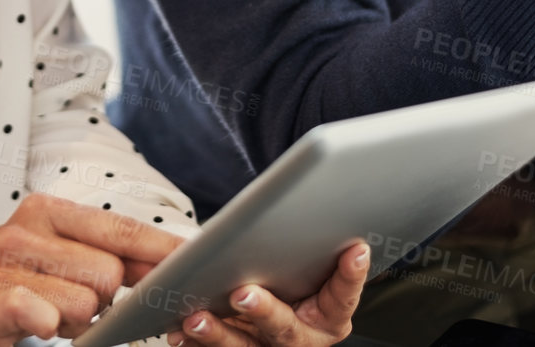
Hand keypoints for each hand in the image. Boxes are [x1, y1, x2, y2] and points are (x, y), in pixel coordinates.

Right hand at [0, 193, 184, 346]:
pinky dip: (49, 328)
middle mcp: (26, 227)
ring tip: (45, 319)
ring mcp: (6, 260)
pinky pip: (52, 316)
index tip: (198, 259)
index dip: (162, 248)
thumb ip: (106, 260)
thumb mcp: (54, 267)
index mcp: (46, 211)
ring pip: (88, 298)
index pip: (122, 227)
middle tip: (69, 310)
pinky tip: (32, 326)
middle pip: (111, 270)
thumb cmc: (1, 298)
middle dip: (103, 301)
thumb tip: (170, 263)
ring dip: (75, 322)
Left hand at [164, 241, 368, 346]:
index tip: (355, 249)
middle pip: (286, 331)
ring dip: (218, 334)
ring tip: (196, 317)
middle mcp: (303, 338)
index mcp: (329, 316)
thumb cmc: (296, 281)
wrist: (277, 309)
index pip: (343, 296)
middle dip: (264, 312)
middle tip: (244, 293)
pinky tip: (178, 332)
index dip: (350, 276)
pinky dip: (195, 343)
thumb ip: (310, 248)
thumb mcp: (308, 265)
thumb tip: (313, 202)